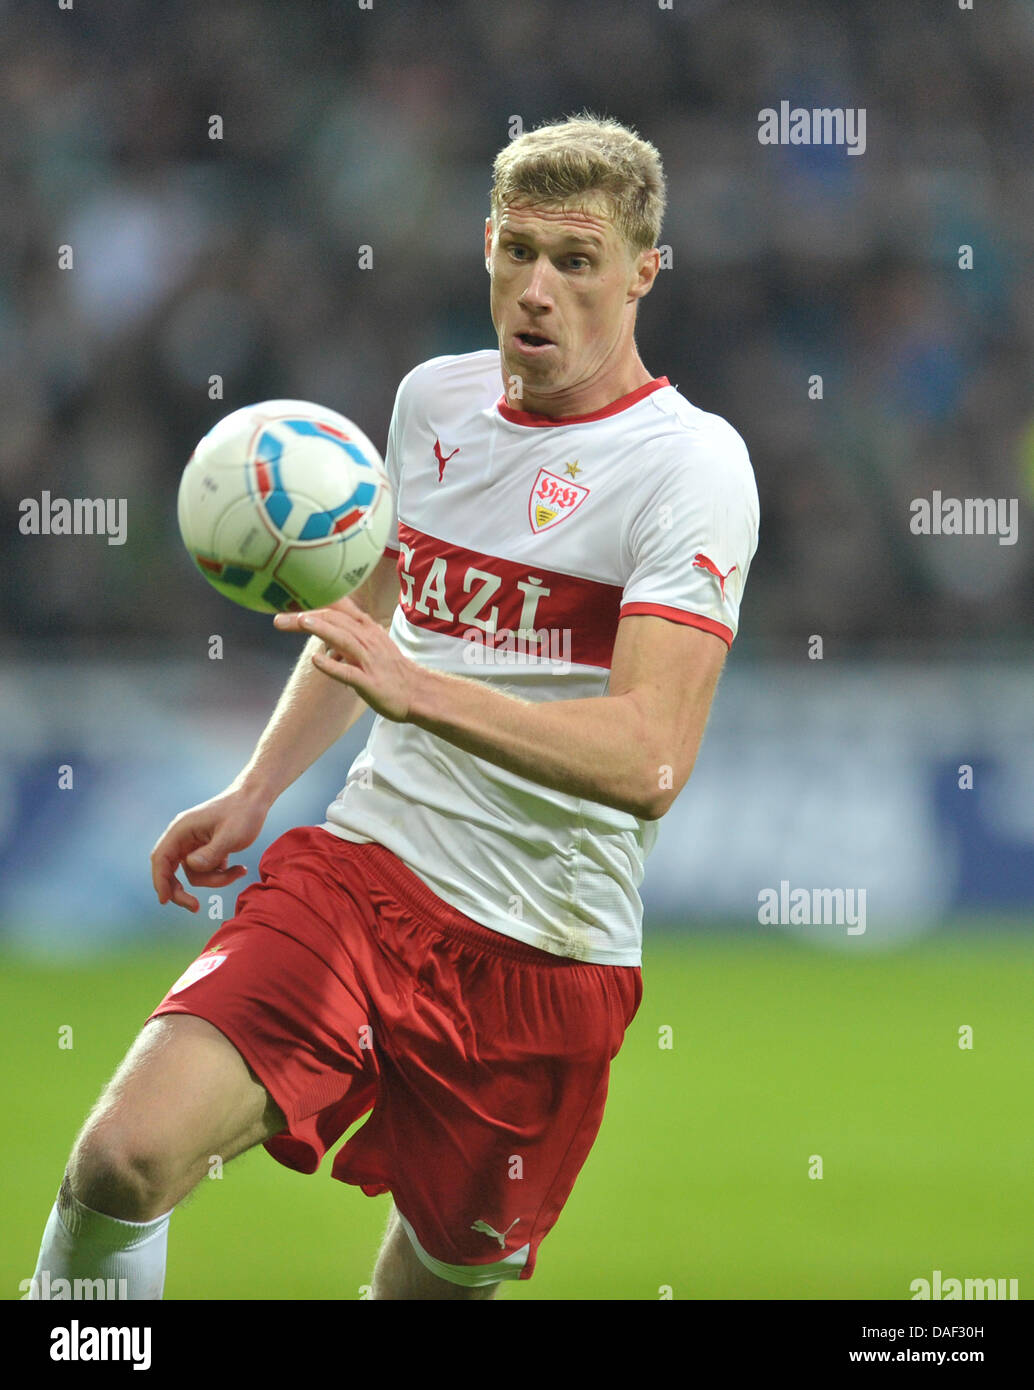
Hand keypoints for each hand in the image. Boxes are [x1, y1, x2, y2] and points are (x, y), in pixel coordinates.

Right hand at [150, 785, 268, 911]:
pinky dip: (221, 873)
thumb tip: (191, 867)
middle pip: (170, 870)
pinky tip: (239, 867)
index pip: (161, 858)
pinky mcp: (206, 849)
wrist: (255, 799)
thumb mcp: (230, 836)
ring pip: (194, 873)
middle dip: (182, 890)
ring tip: (239, 870)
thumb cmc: (243, 813)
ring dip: (215, 879)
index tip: (165, 901)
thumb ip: (210, 853)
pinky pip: (207, 869)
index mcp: (181, 829)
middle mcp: (183, 837)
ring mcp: (194, 844)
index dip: (160, 881)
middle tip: (196, 907)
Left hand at [274, 597, 420, 721]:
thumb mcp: (372, 642)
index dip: (314, 603)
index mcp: (367, 629)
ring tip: (300, 622)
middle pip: (336, 621)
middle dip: (307, 617)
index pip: (338, 609)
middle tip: (280, 617)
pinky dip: (332, 666)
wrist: (417, 692)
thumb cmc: (391, 668)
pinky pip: (349, 673)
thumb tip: (323, 629)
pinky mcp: (370, 683)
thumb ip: (348, 632)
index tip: (290, 600)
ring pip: (344, 640)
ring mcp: (369, 661)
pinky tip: (316, 660)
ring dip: (322, 630)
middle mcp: (368, 640)